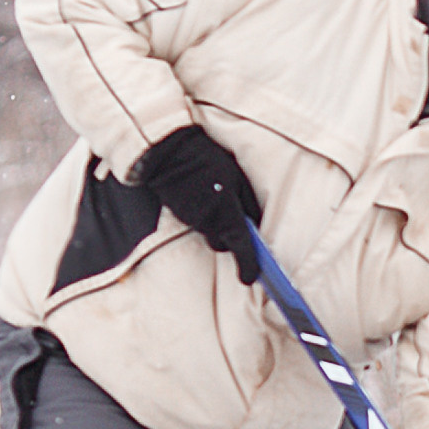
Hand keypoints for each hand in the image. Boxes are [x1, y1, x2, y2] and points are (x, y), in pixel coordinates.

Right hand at [136, 124, 263, 281]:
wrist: (170, 152)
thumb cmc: (209, 162)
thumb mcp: (238, 178)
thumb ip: (249, 204)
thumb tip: (257, 225)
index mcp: (227, 211)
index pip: (240, 245)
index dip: (247, 264)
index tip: (250, 277)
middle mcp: (208, 220)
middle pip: (222, 243)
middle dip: (228, 237)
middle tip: (232, 215)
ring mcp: (191, 219)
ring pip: (208, 233)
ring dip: (214, 224)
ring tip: (213, 198)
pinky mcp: (178, 215)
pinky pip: (195, 223)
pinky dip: (200, 216)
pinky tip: (200, 196)